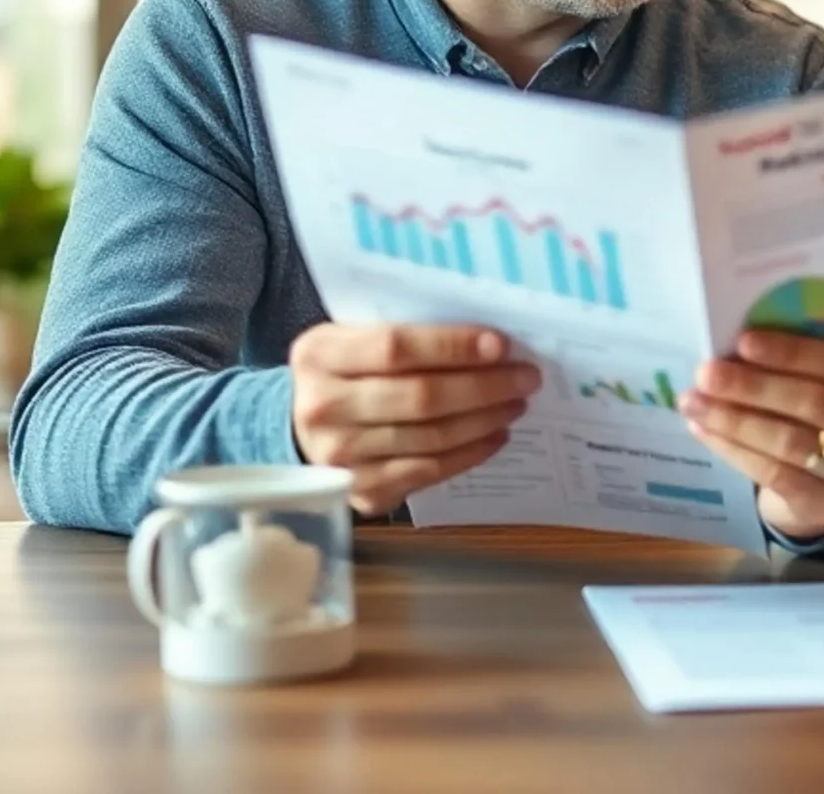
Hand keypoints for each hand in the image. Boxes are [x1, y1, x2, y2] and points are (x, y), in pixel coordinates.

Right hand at [290, 323, 540, 516]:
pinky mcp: (362, 492)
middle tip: (526, 378)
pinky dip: (470, 454)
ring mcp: (341, 457)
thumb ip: (402, 333)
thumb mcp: (350, 338)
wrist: (297, 426)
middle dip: (484, 387)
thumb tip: (485, 340)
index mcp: (319, 356)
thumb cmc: (341, 372)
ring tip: (516, 404)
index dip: (453, 347)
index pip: (396, 348)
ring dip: (485, 420)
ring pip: (430, 438)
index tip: (500, 345)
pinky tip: (495, 437)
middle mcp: (323, 408)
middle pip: (420, 397)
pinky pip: (428, 472)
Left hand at [679, 331, 823, 541]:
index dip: (790, 352)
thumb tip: (739, 345)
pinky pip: (772, 472)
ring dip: (734, 419)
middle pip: (812, 402)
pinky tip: (703, 430)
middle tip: (706, 373)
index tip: (742, 341)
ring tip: (693, 401)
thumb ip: (804, 370)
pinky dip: (732, 449)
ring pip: (788, 441)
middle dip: (753, 386)